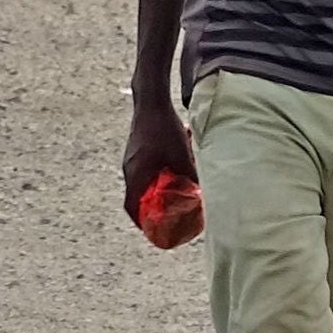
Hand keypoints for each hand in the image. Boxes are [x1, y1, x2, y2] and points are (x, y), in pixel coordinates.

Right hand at [122, 98, 198, 225]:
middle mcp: (129, 169)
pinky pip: (142, 170)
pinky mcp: (135, 150)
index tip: (152, 230)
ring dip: (153, 190)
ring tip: (170, 193)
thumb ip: (191, 175)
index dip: (140, 222)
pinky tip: (170, 169)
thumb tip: (203, 191)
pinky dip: (154, 176)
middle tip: (164, 215)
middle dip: (150, 208)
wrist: (151, 102)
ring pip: (140, 183)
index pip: (131, 207)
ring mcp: (130, 159)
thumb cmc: (164, 128)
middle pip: (135, 197)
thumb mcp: (182, 155)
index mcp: (136, 175)